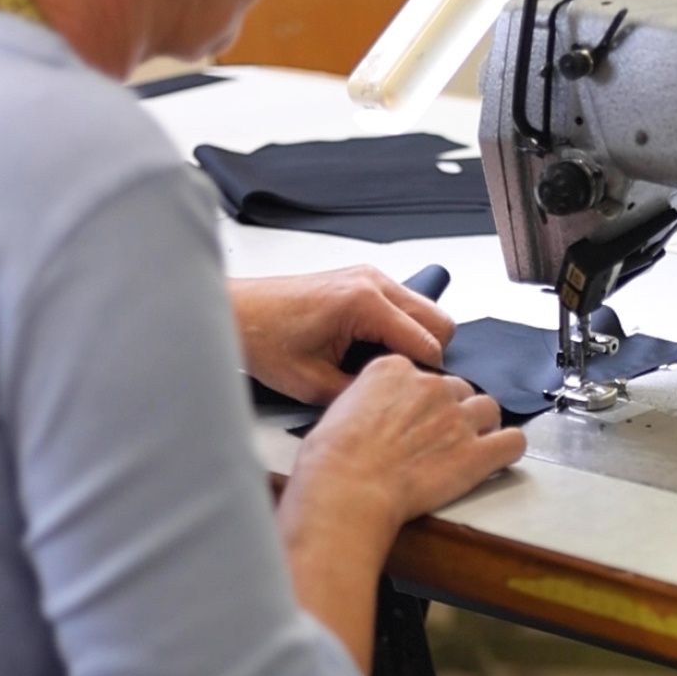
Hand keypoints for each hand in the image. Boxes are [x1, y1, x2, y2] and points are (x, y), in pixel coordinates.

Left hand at [229, 267, 454, 404]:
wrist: (237, 312)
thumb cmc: (264, 339)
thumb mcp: (314, 384)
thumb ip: (363, 391)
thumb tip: (395, 398)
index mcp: (364, 303)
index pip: (427, 343)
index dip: (424, 377)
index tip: (409, 396)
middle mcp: (373, 282)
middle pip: (440, 322)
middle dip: (428, 356)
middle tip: (399, 382)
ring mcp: (370, 276)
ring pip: (427, 311)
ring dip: (416, 340)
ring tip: (382, 366)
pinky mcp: (363, 280)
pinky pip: (405, 305)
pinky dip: (401, 328)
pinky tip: (371, 348)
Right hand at [276, 357, 524, 667]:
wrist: (347, 488)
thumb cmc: (333, 459)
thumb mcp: (341, 407)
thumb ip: (371, 398)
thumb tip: (378, 409)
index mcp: (394, 368)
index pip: (424, 373)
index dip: (422, 398)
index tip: (416, 416)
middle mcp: (431, 386)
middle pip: (459, 389)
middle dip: (453, 411)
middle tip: (439, 437)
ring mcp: (457, 418)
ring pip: (489, 409)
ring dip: (482, 425)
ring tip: (469, 445)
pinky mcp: (476, 453)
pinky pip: (513, 441)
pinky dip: (508, 449)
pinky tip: (497, 457)